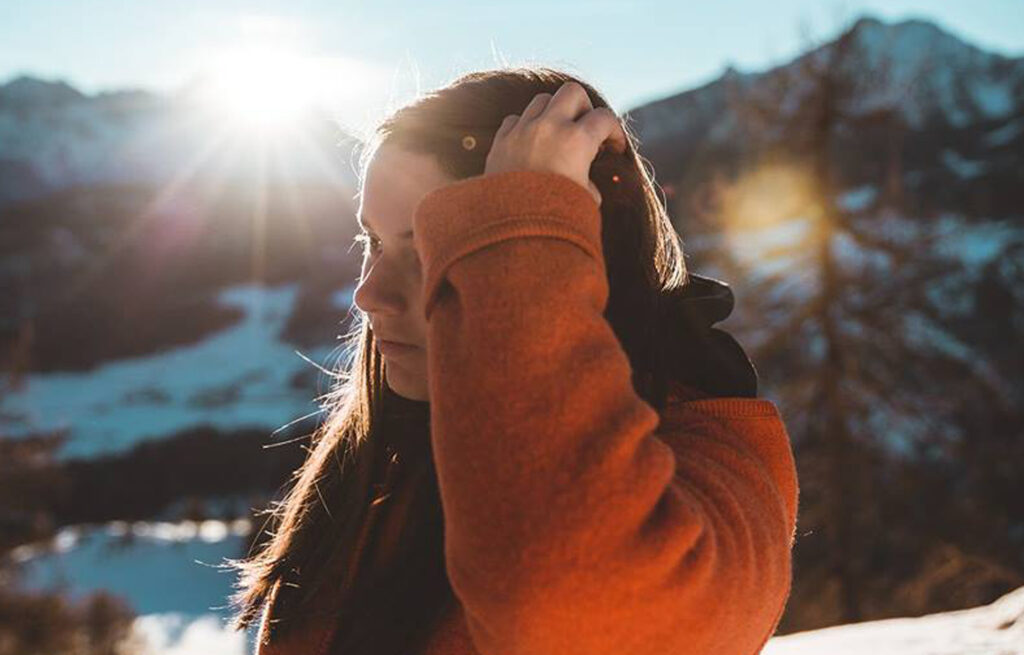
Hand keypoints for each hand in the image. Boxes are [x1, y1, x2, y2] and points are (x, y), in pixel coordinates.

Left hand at [483, 81, 626, 207]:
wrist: (510, 232)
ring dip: (554, 113)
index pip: (605, 118)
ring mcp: (522, 131)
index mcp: (577, 141)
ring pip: (542, 100)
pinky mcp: (501, 142)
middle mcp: (549, 128)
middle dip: (584, 108)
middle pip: (573, 92)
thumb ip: (591, 183)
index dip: (615, 132)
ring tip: (557, 137)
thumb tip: (587, 181)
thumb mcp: (587, 203)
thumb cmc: (554, 219)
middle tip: (585, 131)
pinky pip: (515, 119)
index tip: (614, 149)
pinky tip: (530, 146)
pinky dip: (525, 126)